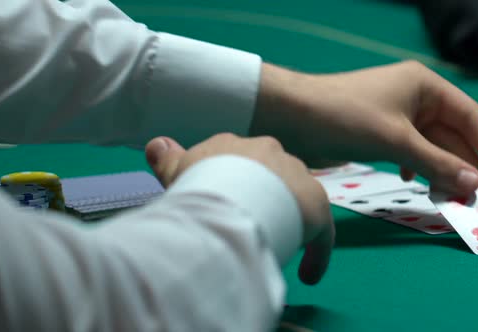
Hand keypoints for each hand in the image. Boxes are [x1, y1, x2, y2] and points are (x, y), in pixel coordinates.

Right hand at [145, 134, 334, 284]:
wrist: (229, 197)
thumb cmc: (198, 186)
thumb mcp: (177, 173)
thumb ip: (168, 158)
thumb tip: (157, 144)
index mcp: (234, 145)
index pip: (238, 160)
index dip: (233, 181)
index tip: (228, 200)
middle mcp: (268, 151)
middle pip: (270, 176)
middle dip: (265, 197)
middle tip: (252, 224)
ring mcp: (296, 174)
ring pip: (296, 198)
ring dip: (289, 219)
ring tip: (277, 245)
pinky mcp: (316, 203)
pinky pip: (320, 230)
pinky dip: (316, 252)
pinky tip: (308, 273)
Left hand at [250, 61, 477, 194]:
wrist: (291, 116)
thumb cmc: (346, 118)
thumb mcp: (396, 141)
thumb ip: (437, 162)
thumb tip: (475, 185)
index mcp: (424, 86)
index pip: (470, 116)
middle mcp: (415, 97)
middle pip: (452, 133)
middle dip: (464, 164)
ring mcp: (397, 115)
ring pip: (431, 145)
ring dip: (442, 170)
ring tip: (452, 197)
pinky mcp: (380, 132)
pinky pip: (411, 151)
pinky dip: (418, 167)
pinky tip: (417, 183)